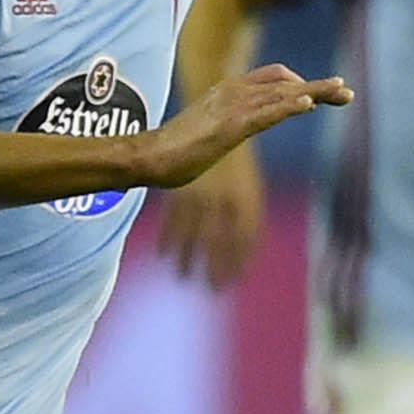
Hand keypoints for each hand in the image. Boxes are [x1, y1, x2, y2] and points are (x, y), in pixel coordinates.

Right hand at [136, 63, 348, 190]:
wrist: (150, 157)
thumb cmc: (177, 149)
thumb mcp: (211, 129)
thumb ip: (230, 123)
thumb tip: (240, 129)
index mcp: (229, 90)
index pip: (274, 77)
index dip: (301, 83)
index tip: (324, 95)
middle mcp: (233, 92)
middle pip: (285, 81)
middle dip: (318, 86)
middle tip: (346, 91)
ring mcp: (231, 108)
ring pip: (281, 94)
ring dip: (314, 92)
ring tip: (341, 93)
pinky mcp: (229, 128)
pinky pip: (265, 114)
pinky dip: (288, 107)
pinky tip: (308, 106)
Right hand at [156, 142, 264, 289]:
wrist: (219, 125)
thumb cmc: (237, 164)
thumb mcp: (249, 190)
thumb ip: (247, 220)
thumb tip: (243, 255)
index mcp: (245, 200)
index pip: (244, 240)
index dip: (237, 263)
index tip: (232, 282)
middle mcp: (223, 200)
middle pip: (218, 242)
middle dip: (214, 268)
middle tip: (210, 289)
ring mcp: (200, 194)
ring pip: (192, 233)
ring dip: (187, 258)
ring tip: (183, 276)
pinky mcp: (181, 188)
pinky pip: (173, 219)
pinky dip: (168, 239)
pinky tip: (164, 255)